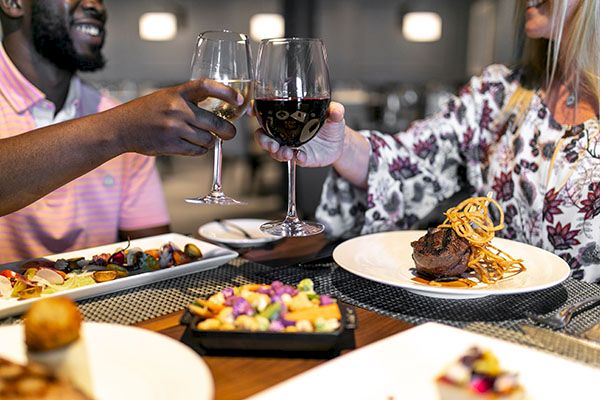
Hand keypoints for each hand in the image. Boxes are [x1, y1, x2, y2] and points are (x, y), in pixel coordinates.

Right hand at [111, 79, 242, 155]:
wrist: (122, 127)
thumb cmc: (147, 111)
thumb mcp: (167, 96)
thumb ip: (190, 100)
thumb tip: (219, 106)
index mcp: (176, 92)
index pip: (206, 87)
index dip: (226, 92)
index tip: (239, 99)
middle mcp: (176, 109)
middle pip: (214, 123)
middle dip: (227, 131)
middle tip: (229, 133)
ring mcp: (174, 128)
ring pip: (207, 140)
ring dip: (210, 142)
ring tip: (204, 139)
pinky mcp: (171, 145)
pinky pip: (197, 151)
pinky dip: (200, 150)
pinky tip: (194, 145)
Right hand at [252, 101, 345, 166]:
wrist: (339, 143)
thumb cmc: (331, 125)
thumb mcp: (333, 114)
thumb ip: (335, 111)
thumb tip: (336, 110)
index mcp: (287, 117)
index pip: (266, 112)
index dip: (255, 110)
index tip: (251, 110)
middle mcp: (285, 132)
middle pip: (264, 135)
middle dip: (263, 140)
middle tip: (270, 143)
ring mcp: (291, 145)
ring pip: (275, 150)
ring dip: (276, 152)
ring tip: (285, 152)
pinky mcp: (300, 157)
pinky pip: (293, 159)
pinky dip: (295, 158)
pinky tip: (299, 156)